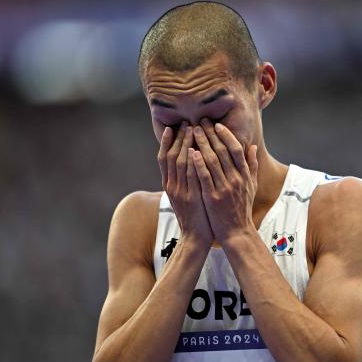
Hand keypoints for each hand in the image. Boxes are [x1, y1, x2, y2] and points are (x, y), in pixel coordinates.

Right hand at [157, 121, 213, 245]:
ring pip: (180, 163)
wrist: (196, 238)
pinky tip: (196, 150)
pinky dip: (192, 162)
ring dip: (186, 144)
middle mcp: (172, 186)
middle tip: (186, 122)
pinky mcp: (191, 198)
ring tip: (193, 129)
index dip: (167, 142)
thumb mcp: (186, 197)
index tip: (173, 127)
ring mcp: (181, 192)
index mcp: (170, 185)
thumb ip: (185, 180)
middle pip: (172, 156)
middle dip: (178, 138)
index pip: (165, 159)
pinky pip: (191, 176)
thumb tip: (189, 163)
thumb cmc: (195, 216)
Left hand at [190, 119, 257, 242]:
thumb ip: (252, 166)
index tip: (217, 125)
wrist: (237, 232)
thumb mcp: (251, 186)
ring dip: (202, 144)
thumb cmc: (242, 208)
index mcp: (245, 175)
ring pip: (212, 160)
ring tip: (193, 132)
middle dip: (211, 135)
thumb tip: (253, 147)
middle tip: (201, 122)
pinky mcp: (213, 197)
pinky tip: (191, 152)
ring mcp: (224, 188)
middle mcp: (236, 179)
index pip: (236, 149)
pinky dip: (198, 163)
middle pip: (223, 151)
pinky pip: (205, 177)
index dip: (226, 135)